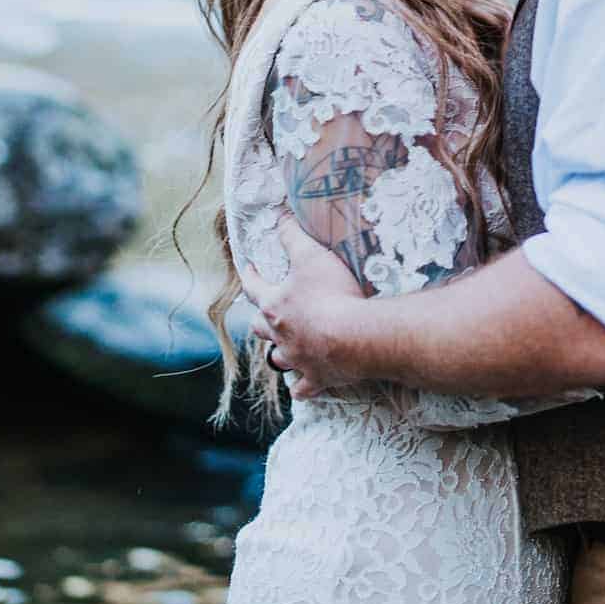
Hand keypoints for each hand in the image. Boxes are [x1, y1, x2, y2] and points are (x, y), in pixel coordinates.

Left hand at [243, 217, 368, 398]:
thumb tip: (279, 216)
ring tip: (282, 349)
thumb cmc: (332, 294)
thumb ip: (293, 235)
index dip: (250, 275)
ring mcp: (297, 359)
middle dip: (261, 319)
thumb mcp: (312, 255)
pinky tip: (302, 385)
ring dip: (278, 353)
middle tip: (265, 312)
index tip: (249, 267)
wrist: (355, 336)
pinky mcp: (317, 377)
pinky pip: (303, 388)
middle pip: (261, 328)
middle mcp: (280, 335)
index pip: (254, 288)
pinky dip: (301, 386)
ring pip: (278, 359)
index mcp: (275, 305)